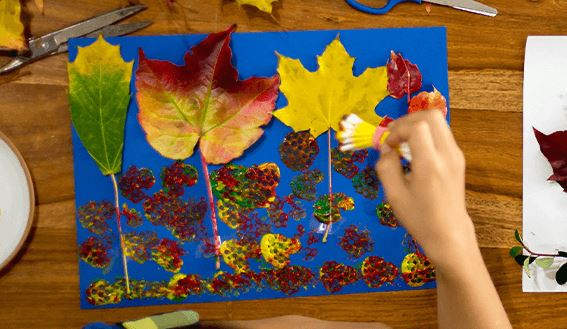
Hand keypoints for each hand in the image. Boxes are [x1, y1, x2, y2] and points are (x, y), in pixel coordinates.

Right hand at [376, 111, 475, 267]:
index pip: (417, 126)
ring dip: (417, 126)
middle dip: (408, 120)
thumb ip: (386, 167)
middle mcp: (448, 154)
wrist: (449, 234)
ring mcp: (456, 155)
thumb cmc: (419, 218)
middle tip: (394, 136)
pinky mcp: (458, 158)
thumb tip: (386, 149)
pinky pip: (441, 134)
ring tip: (403, 144)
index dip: (398, 129)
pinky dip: (425, 134)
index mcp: (431, 164)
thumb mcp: (394, 195)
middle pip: (431, 115)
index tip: (388, 146)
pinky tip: (414, 153)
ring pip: (438, 122)